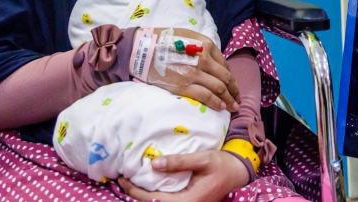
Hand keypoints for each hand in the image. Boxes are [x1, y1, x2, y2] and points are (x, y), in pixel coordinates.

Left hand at [118, 150, 250, 201]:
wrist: (237, 172)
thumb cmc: (222, 164)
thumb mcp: (202, 159)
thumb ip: (179, 162)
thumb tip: (153, 164)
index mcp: (189, 201)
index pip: (155, 200)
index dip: (136, 191)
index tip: (123, 179)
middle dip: (135, 194)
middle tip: (120, 179)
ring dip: (142, 196)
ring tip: (128, 182)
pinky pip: (166, 201)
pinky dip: (153, 195)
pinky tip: (145, 185)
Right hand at [141, 28, 239, 111]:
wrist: (143, 49)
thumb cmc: (164, 41)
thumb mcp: (189, 37)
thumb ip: (203, 48)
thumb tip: (214, 63)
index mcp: (206, 45)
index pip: (225, 65)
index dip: (231, 77)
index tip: (233, 85)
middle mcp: (205, 59)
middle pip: (225, 78)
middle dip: (234, 91)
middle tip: (238, 100)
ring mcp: (196, 73)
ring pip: (219, 89)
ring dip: (229, 99)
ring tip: (233, 107)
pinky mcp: (185, 86)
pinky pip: (207, 96)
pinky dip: (217, 103)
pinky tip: (221, 108)